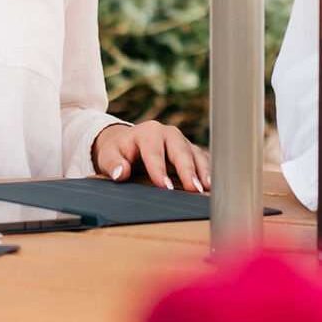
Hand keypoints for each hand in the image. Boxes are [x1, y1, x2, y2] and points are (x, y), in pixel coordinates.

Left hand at [93, 120, 210, 192]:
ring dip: (202, 171)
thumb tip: (121, 173)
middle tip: (194, 188)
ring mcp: (181, 141)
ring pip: (195, 154)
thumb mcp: (109, 155)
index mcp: (148, 133)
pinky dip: (207, 171)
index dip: (159, 170)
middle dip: (188, 170)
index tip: (164, 187)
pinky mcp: (190, 150)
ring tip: (207, 188)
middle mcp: (168, 134)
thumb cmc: (119, 150)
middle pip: (180, 150)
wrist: (127, 141)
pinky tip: (211, 186)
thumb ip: (113, 164)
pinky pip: (202, 159)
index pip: (154, 153)